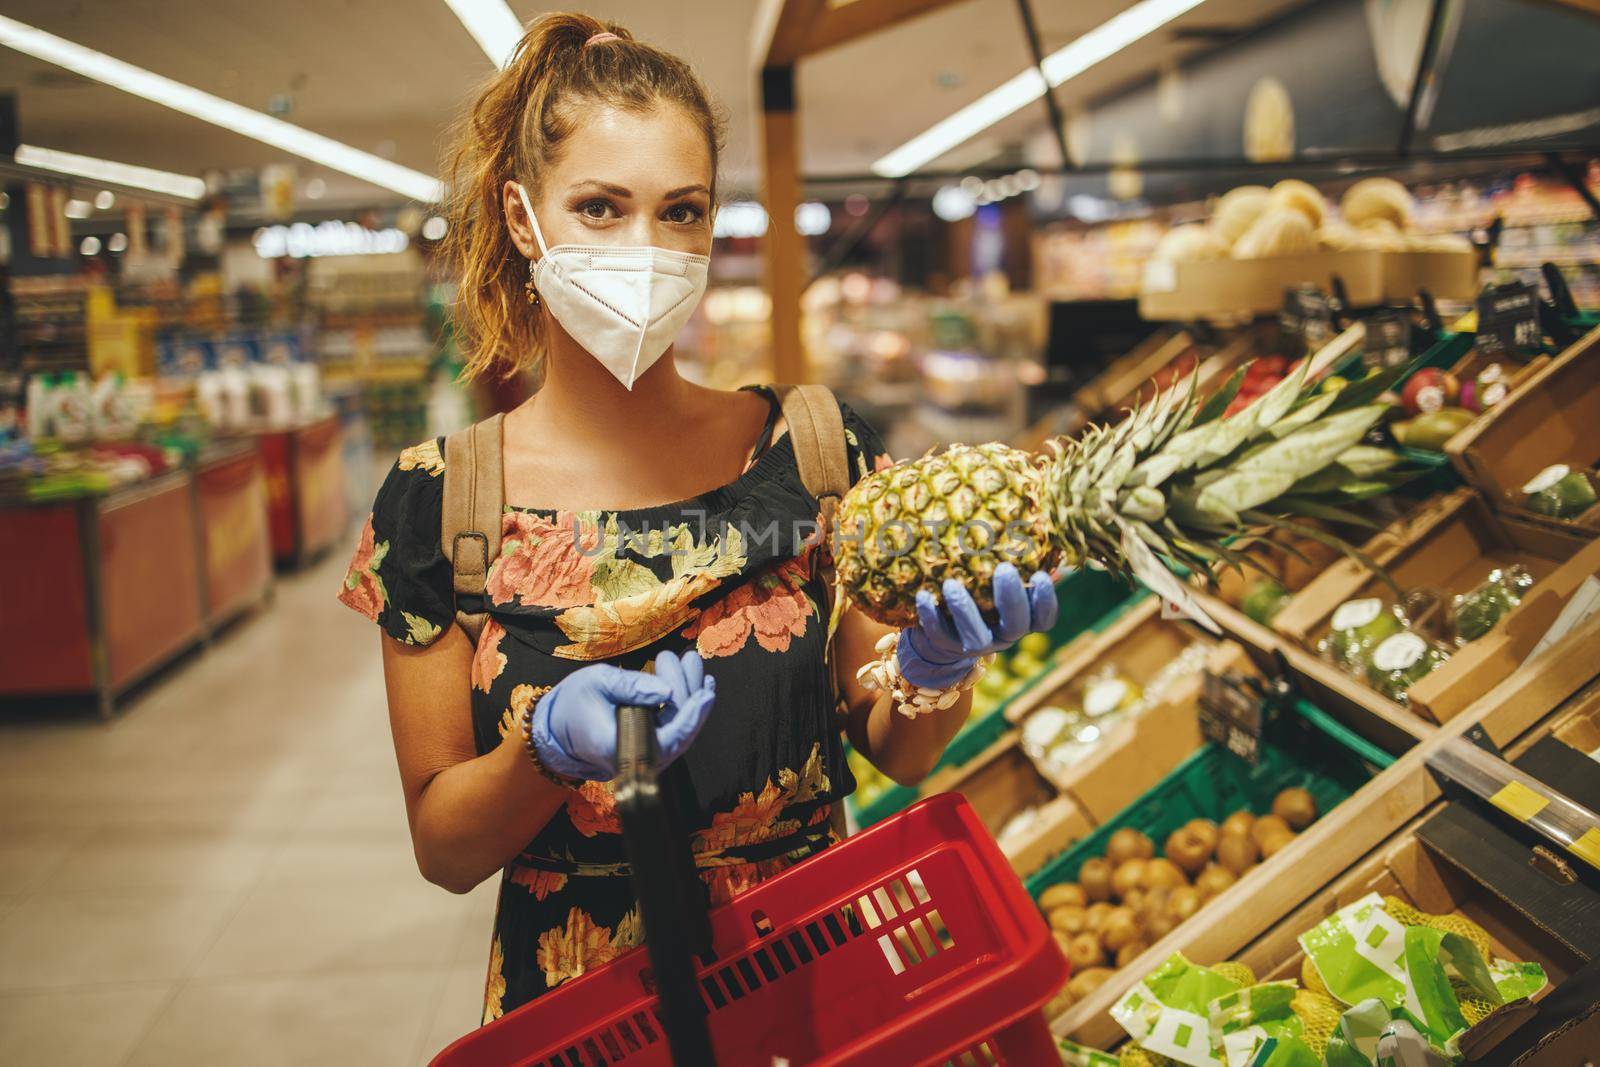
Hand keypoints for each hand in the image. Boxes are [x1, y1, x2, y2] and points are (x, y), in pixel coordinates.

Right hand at [529, 651, 715, 779]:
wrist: (557, 728)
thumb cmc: (574, 702)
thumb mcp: (598, 682)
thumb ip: (632, 686)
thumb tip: (667, 691)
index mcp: (618, 748)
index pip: (665, 740)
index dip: (688, 718)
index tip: (704, 693)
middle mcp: (635, 762)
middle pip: (678, 734)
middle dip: (691, 694)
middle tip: (691, 659)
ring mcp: (644, 761)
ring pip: (679, 733)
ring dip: (691, 698)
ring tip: (694, 664)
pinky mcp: (649, 752)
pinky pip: (674, 732)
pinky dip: (685, 708)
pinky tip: (695, 685)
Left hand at [897, 564, 1057, 689]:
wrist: (944, 634)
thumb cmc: (981, 594)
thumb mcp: (998, 582)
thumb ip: (1016, 563)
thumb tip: (1030, 529)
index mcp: (1022, 619)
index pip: (1044, 619)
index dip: (1046, 601)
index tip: (1040, 575)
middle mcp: (1003, 635)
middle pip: (1015, 625)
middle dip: (1011, 598)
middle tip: (1004, 569)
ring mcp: (976, 644)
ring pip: (976, 637)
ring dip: (965, 610)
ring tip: (951, 584)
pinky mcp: (946, 646)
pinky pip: (939, 635)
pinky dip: (931, 616)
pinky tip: (923, 594)